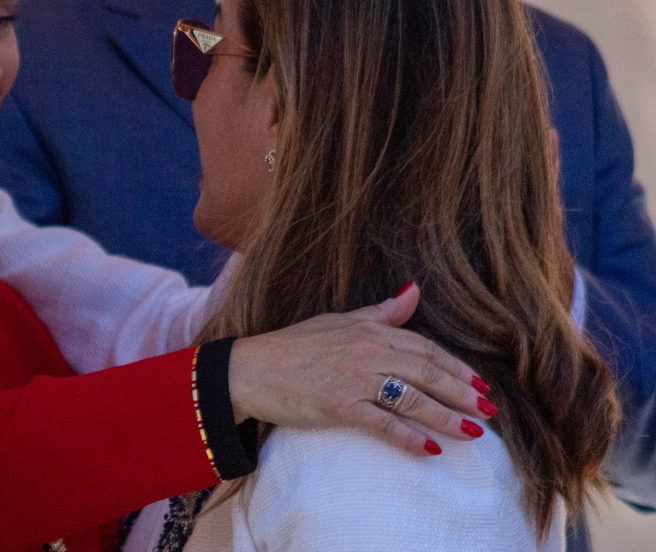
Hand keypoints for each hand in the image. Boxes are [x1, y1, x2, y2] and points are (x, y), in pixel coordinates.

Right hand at [228, 282, 494, 455]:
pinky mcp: (338, 404)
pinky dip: (407, 436)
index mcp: (368, 330)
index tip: (480, 384)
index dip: (455, 367)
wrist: (250, 369)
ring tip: (472, 432)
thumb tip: (414, 290)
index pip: (423, 348)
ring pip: (411, 398)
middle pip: (426, 372)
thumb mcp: (338, 321)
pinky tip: (429, 448)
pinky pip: (381, 422)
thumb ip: (380, 312)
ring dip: (445, 416)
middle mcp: (365, 351)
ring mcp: (352, 378)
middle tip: (488, 410)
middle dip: (461, 392)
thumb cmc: (293, 346)